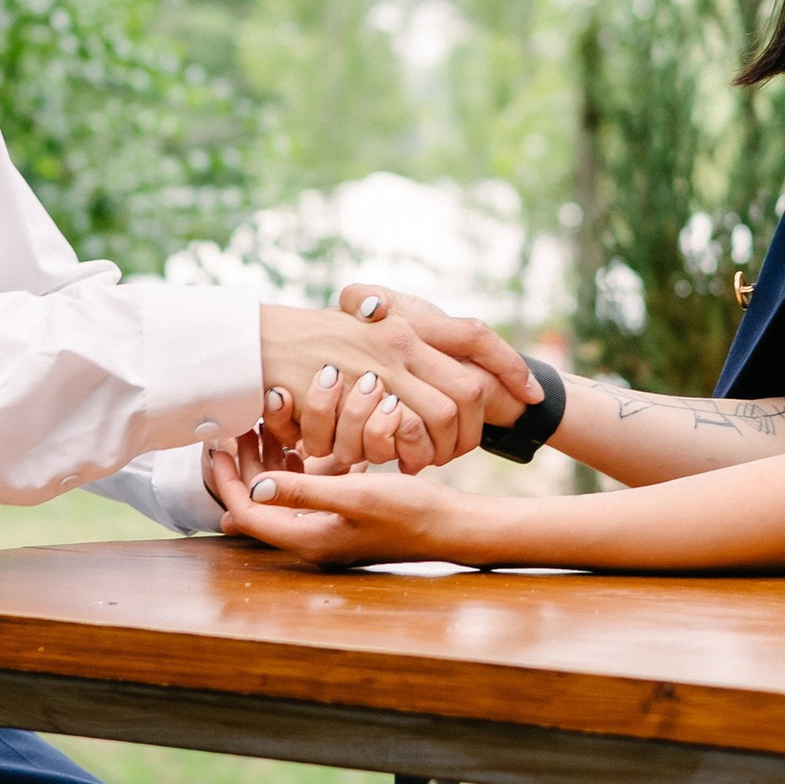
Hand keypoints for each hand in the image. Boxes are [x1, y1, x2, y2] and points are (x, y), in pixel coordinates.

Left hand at [208, 444, 457, 566]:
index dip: (228, 481)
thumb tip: (252, 488)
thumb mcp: (356, 495)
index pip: (247, 514)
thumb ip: (304, 491)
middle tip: (237, 430)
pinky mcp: (343, 519)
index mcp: (309, 539)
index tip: (216, 446)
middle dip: (244, 469)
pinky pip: (306, 495)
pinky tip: (301, 444)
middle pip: (259, 506)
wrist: (455, 526)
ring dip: (269, 466)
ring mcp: (328, 530)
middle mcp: (312, 540)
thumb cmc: (411, 513)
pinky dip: (296, 470)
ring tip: (262, 430)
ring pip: (282, 498)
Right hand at [257, 297, 519, 466]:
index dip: (510, 366)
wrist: (252, 340)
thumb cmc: (305, 338)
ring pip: (439, 415)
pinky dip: (398, 451)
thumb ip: (400, 342)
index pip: (476, 337)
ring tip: (417, 462)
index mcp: (406, 320)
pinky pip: (395, 432)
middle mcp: (400, 338)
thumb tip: (440, 365)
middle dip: (472, 428)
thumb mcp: (362, 329)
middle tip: (456, 452)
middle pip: (469, 388)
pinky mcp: (355, 394)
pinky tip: (386, 460)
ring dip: (435, 445)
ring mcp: (378, 365)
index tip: (532, 395)